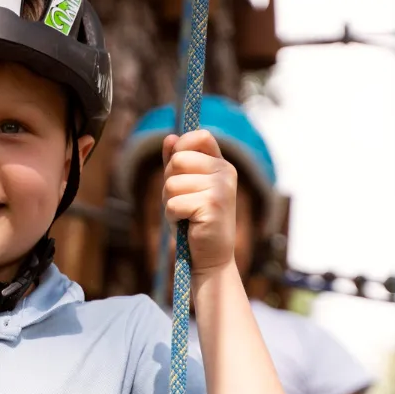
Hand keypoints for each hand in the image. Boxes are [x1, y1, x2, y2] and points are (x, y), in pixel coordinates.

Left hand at [161, 129, 236, 273]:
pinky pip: (172, 203)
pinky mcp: (211, 205)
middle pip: (178, 160)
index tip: (177, 167)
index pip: (201, 136)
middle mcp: (225, 173)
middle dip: (169, 182)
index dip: (182, 146)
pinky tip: (187, 224)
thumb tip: (170, 137)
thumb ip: (177, 162)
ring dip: (170, 202)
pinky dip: (172, 217)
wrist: (212, 257)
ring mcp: (220, 188)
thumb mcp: (185, 188)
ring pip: (172, 183)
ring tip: (186, 215)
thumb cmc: (195, 221)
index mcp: (222, 165)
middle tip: (182, 201)